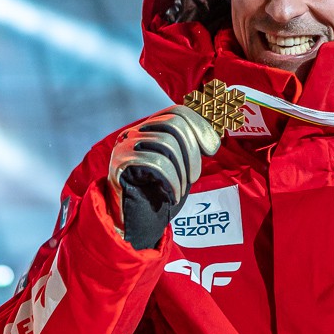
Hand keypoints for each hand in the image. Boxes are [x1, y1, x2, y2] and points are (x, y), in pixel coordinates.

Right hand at [108, 106, 219, 249]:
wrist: (131, 220)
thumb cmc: (156, 193)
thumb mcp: (178, 167)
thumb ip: (188, 149)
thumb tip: (211, 140)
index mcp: (149, 129)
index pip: (177, 112)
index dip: (199, 126)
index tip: (212, 150)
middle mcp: (135, 132)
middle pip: (173, 125)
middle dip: (192, 152)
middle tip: (195, 177)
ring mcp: (126, 145)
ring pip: (166, 143)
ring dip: (181, 171)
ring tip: (180, 189)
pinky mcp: (121, 162)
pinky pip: (156, 163)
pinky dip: (171, 181)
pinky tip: (172, 195)